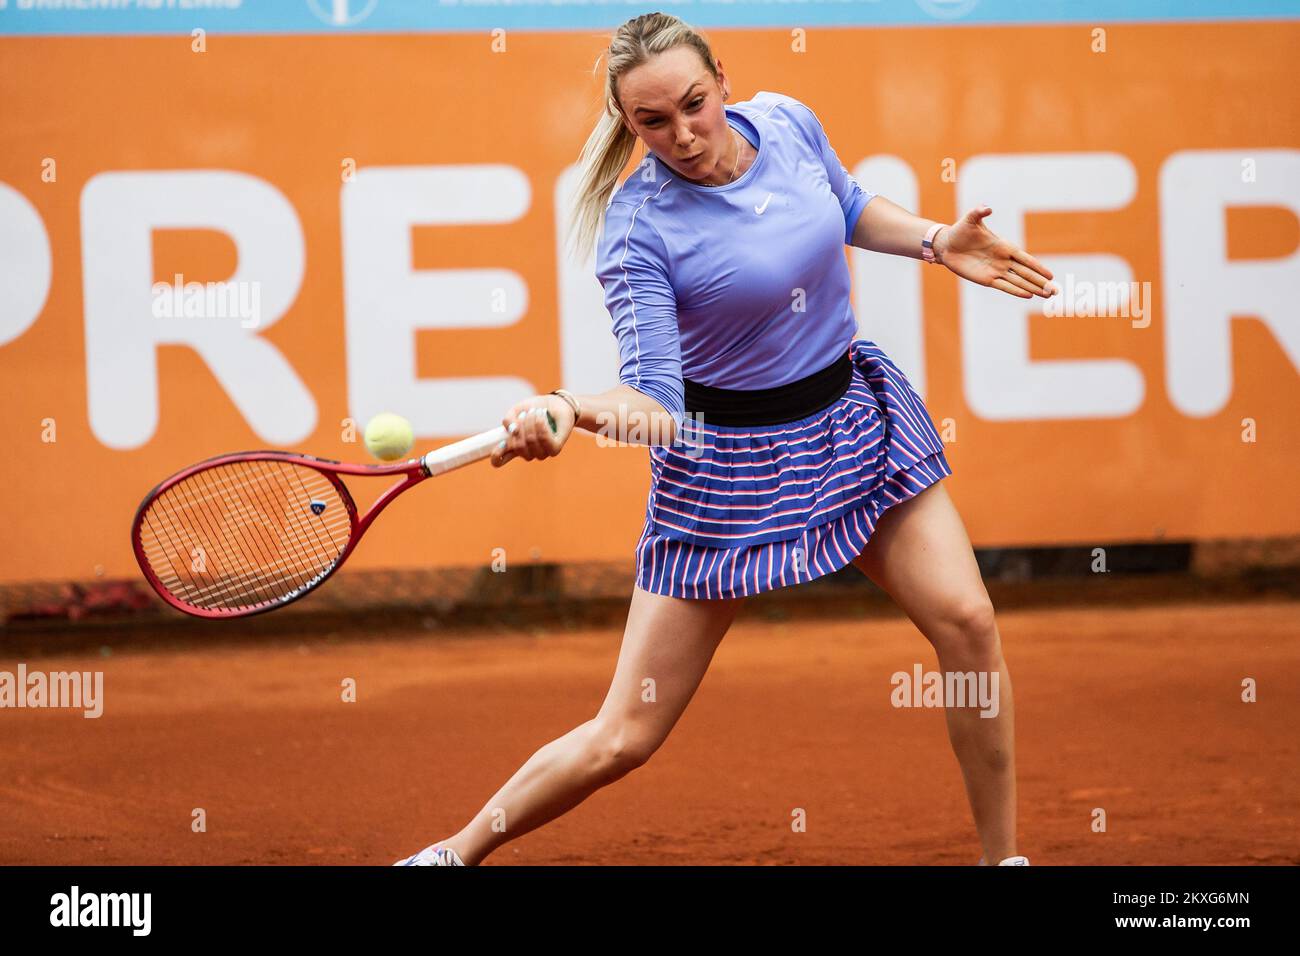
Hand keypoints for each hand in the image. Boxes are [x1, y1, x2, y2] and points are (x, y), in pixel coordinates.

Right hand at [490, 395, 572, 467]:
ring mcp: (541, 452)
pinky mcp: (555, 449)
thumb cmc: (534, 409)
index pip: (500, 460)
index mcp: (514, 446)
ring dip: (531, 422)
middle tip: (526, 413)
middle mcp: (527, 452)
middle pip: (517, 446)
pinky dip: (541, 425)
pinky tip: (542, 416)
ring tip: (536, 411)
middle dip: (521, 425)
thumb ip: (509, 419)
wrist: (555, 403)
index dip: (496, 456)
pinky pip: (544, 439)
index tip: (501, 443)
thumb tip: (512, 430)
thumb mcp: (517, 410)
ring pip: (531, 441)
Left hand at [935, 206, 1056, 298]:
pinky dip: (1015, 291)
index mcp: (1004, 246)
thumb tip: (987, 208)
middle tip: (1055, 291)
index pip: (1025, 258)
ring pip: (1018, 281)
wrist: (947, 244)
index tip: (1050, 275)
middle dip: (1040, 282)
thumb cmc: (961, 230)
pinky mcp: (985, 279)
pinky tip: (1028, 295)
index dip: (1038, 267)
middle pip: (1026, 273)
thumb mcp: (970, 219)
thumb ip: (979, 213)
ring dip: (1032, 288)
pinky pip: (1003, 286)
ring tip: (1046, 295)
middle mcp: (1003, 260)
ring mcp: (995, 271)